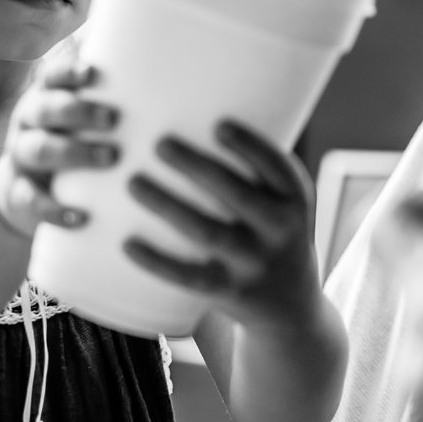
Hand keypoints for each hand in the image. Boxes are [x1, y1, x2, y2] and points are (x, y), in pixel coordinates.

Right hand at [0, 61, 117, 238]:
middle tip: (113, 118)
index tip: (92, 72)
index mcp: (46, 97)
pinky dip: (55, 209)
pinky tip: (81, 217)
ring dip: (73, 153)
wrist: (28, 192)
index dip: (68, 73)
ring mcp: (21, 157)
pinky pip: (31, 200)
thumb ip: (111, 98)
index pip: (52, 76)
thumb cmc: (74, 142)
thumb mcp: (82, 119)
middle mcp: (30, 122)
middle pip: (46, 109)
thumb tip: (164, 75)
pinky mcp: (20, 195)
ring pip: (39, 150)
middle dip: (78, 111)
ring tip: (111, 158)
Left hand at [122, 121, 319, 335]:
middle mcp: (280, 232)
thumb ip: (254, 171)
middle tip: (160, 143)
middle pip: (237, 195)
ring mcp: (254, 264)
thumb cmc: (273, 235)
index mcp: (296, 202)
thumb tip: (195, 111)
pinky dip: (157, 260)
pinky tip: (127, 242)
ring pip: (206, 232)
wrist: (291, 310)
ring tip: (133, 181)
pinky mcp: (229, 292)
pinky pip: (188, 277)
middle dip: (197, 167)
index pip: (278, 168)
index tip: (218, 124)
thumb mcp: (283, 204)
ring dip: (168, 205)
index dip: (250, 146)